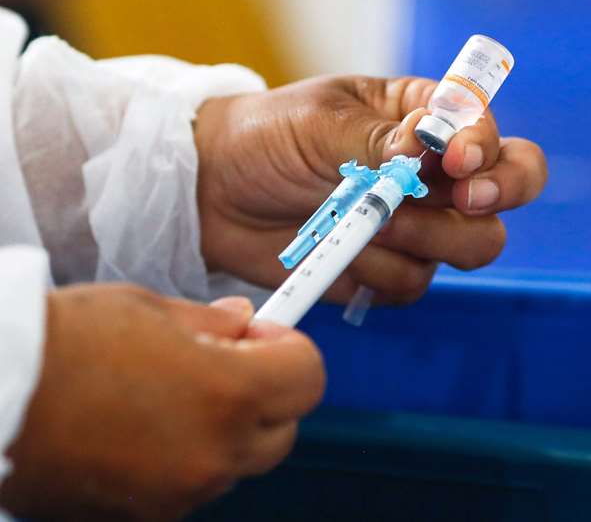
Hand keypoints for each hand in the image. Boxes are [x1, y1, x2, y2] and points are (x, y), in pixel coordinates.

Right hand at [0, 284, 324, 520]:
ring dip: (226, 430)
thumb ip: (211, 325)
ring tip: (173, 396)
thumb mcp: (148, 310)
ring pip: (238, 462)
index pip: (308, 378)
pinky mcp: (145, 515)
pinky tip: (145, 429)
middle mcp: (214, 452)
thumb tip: (243, 323)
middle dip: (267, 396)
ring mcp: (180, 492)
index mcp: (227, 393)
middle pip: (282, 431)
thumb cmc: (61, 343)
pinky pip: (193, 485)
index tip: (267, 339)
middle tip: (230, 365)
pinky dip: (187, 458)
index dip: (293, 351)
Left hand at [195, 75, 546, 302]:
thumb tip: (431, 148)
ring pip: (470, 246)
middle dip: (497, 194)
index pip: (484, 130)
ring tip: (364, 223)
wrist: (215, 195)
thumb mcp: (320, 123)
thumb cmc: (266, 139)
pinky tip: (340, 253)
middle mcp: (431, 174)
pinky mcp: (389, 270)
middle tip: (466, 198)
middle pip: (504, 191)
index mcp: (422, 119)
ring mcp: (417, 227)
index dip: (485, 146)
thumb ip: (380, 138)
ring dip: (422, 238)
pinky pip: (413, 284)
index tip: (455, 159)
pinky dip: (377, 272)